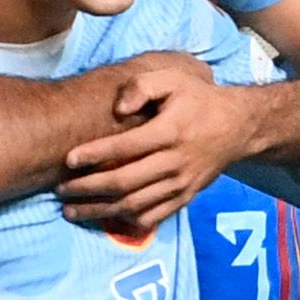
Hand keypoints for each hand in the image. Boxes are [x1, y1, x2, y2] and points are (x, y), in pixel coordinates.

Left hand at [58, 50, 254, 234]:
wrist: (239, 126)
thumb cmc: (198, 99)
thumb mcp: (173, 78)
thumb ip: (142, 85)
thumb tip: (117, 108)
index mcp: (169, 132)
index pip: (126, 147)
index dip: (95, 154)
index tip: (68, 159)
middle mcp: (175, 162)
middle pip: (125, 182)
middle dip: (89, 189)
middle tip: (61, 191)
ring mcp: (181, 184)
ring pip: (135, 205)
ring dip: (101, 210)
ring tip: (71, 211)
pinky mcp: (185, 196)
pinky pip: (155, 216)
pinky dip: (128, 221)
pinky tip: (105, 220)